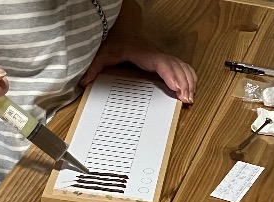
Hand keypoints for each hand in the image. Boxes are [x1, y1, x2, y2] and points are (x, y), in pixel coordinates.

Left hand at [80, 35, 196, 102]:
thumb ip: (93, 67)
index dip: (171, 75)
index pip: (161, 63)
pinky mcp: (164, 60)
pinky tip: (190, 89)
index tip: (176, 88)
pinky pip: (181, 66)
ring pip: (181, 66)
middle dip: (183, 83)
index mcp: (143, 53)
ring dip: (188, 81)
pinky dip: (188, 76)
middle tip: (186, 100)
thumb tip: (83, 82)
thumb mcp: (101, 54)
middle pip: (176, 66)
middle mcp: (155, 54)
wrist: (120, 29)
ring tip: (190, 98)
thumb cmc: (113, 42)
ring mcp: (161, 56)